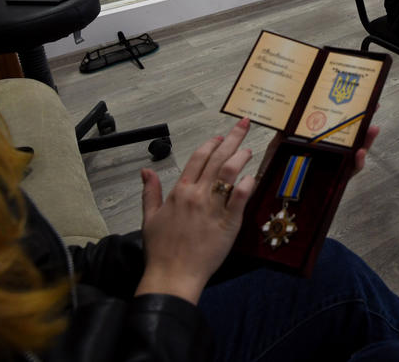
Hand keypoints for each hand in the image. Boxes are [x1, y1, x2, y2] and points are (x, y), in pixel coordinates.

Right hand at [135, 118, 254, 303]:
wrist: (172, 275)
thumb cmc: (161, 250)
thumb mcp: (149, 218)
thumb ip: (150, 192)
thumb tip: (146, 171)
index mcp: (180, 192)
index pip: (198, 158)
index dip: (211, 144)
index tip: (220, 137)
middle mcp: (197, 195)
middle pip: (217, 159)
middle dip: (232, 138)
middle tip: (244, 124)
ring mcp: (213, 208)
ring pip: (229, 173)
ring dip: (240, 157)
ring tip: (249, 149)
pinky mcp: (228, 223)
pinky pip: (240, 198)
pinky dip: (247, 184)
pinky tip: (252, 176)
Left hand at [254, 119, 380, 183]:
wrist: (274, 192)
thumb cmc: (278, 167)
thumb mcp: (279, 143)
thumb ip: (285, 129)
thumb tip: (290, 108)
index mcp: (320, 141)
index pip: (338, 125)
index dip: (350, 113)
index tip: (361, 99)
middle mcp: (331, 152)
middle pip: (352, 136)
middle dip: (364, 122)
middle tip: (373, 109)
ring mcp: (336, 165)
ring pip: (357, 151)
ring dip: (367, 141)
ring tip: (372, 129)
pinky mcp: (338, 179)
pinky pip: (351, 171)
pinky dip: (357, 162)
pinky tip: (359, 153)